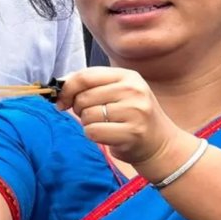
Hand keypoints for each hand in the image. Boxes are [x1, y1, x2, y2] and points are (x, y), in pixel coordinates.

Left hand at [56, 67, 180, 165]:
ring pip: (87, 115)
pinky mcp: (132, 133)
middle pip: (84, 97)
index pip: (86, 75)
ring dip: (88, 124)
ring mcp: (135, 111)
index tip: (62, 99)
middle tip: (91, 115)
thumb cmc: (132, 117)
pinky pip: (93, 132)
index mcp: (128, 76)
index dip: (67, 88)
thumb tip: (60, 85)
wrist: (160, 144)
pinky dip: (93, 135)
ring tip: (104, 125)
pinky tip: (107, 135)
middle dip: (79, 109)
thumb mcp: (118, 93)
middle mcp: (133, 90)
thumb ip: (91, 85)